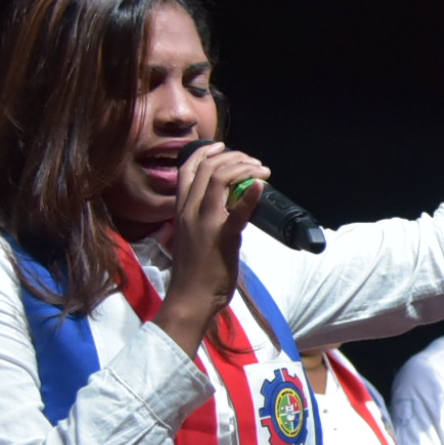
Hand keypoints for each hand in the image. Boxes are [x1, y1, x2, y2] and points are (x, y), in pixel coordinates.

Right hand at [153, 136, 268, 351]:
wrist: (190, 298)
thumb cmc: (193, 271)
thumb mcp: (191, 236)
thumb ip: (202, 217)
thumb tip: (226, 203)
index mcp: (181, 210)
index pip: (187, 169)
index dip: (206, 152)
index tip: (223, 146)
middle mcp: (189, 211)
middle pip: (207, 168)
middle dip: (234, 157)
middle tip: (254, 162)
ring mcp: (205, 223)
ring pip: (220, 179)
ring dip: (245, 169)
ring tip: (263, 171)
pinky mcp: (223, 237)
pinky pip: (237, 212)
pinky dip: (250, 196)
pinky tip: (262, 186)